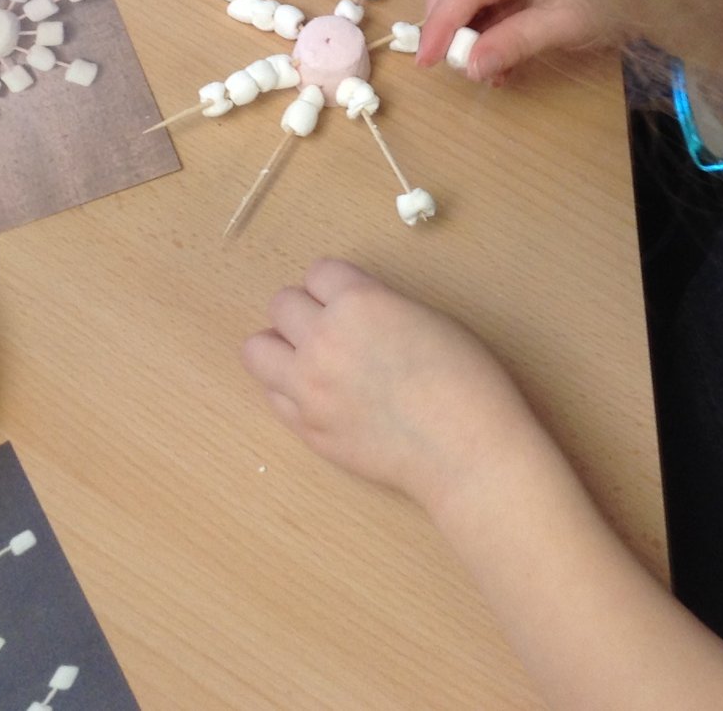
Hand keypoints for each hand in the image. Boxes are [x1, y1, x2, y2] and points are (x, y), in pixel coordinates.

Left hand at [241, 260, 538, 511]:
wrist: (465, 451)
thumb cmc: (463, 382)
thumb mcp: (424, 318)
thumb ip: (377, 305)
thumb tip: (351, 307)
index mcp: (357, 304)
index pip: (318, 272)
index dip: (336, 286)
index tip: (349, 300)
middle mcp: (323, 340)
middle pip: (281, 304)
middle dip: (306, 311)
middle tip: (333, 329)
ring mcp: (309, 388)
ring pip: (258, 349)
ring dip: (281, 347)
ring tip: (310, 358)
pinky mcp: (307, 428)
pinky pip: (273, 395)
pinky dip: (289, 389)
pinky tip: (318, 395)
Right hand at [417, 0, 598, 82]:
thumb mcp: (568, 19)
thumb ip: (516, 41)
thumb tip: (471, 66)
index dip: (439, 27)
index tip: (426, 63)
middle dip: (445, 23)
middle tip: (455, 63)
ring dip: (466, 27)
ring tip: (485, 67)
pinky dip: (485, 22)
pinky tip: (499, 55)